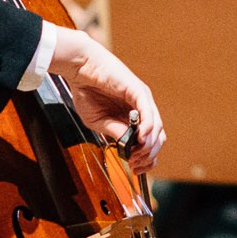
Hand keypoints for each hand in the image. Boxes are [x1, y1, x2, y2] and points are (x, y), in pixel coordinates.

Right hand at [48, 28, 164, 173]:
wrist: (79, 68)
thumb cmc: (86, 91)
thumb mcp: (99, 121)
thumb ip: (115, 133)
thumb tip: (129, 148)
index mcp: (133, 117)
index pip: (150, 140)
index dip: (146, 157)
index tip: (136, 169)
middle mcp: (142, 108)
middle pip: (157, 137)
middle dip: (149, 155)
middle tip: (136, 164)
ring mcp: (142, 99)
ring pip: (156, 127)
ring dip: (148, 146)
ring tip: (136, 155)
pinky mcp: (138, 91)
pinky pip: (149, 113)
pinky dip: (147, 128)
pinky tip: (140, 138)